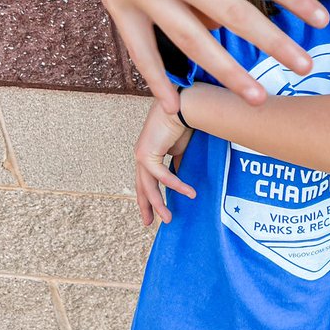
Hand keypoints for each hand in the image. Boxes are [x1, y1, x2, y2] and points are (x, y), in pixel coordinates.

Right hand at [36, 0, 329, 112]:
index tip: (321, 18)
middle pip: (232, 14)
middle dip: (273, 43)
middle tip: (304, 65)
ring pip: (192, 43)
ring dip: (228, 73)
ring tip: (258, 97)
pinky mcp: (116, 6)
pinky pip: (141, 52)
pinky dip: (157, 81)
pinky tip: (175, 105)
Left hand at [134, 103, 196, 224]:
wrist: (184, 107)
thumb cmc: (184, 124)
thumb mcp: (181, 150)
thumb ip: (177, 165)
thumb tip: (180, 182)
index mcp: (148, 154)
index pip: (146, 180)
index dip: (148, 197)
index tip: (154, 212)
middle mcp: (142, 155)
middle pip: (142, 187)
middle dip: (146, 206)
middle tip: (149, 223)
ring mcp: (142, 155)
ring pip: (148, 186)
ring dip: (158, 203)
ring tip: (168, 217)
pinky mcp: (147, 154)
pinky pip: (161, 175)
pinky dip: (175, 185)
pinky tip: (188, 192)